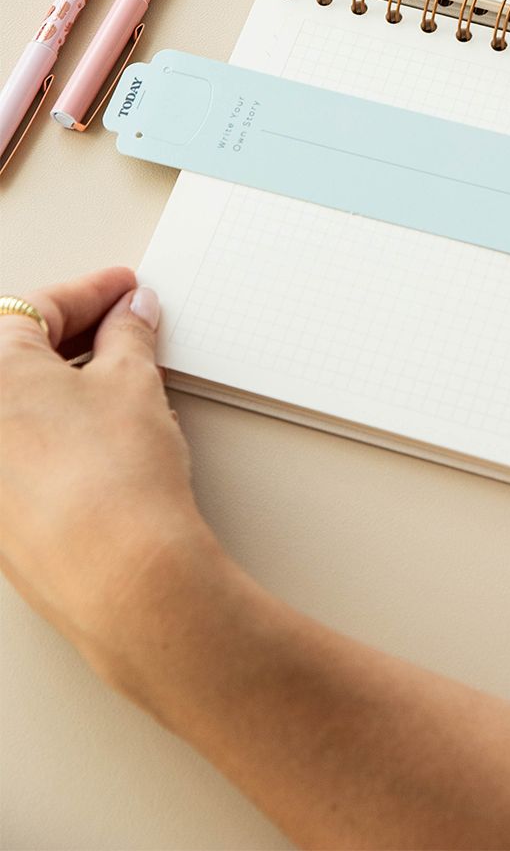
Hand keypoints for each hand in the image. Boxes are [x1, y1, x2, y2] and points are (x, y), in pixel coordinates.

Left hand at [0, 268, 218, 689]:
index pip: (38, 308)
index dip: (93, 291)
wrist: (123, 577)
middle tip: (128, 325)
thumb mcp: (133, 381)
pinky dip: (54, 425)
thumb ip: (129, 334)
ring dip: (65, 380)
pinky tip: (102, 426)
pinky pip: (19, 447)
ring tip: (124, 376)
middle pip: (18, 355)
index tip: (126, 290)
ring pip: (18, 404)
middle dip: (77, 333)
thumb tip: (132, 316)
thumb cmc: (116, 479)